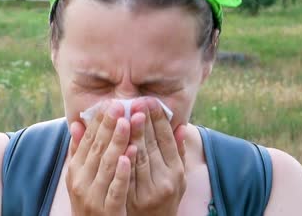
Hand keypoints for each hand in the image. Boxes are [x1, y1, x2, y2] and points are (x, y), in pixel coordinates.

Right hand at [67, 101, 136, 215]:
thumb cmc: (88, 202)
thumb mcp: (79, 177)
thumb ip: (78, 151)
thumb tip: (75, 123)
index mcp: (75, 170)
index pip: (87, 141)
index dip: (98, 121)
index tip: (109, 103)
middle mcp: (80, 181)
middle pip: (96, 149)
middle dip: (109, 126)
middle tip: (120, 105)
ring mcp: (93, 196)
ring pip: (106, 165)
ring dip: (117, 142)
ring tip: (128, 123)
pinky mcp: (107, 211)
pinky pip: (115, 189)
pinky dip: (121, 172)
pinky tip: (130, 156)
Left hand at [126, 98, 186, 215]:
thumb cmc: (163, 198)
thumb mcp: (177, 178)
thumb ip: (177, 153)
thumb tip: (181, 126)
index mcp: (176, 172)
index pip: (167, 140)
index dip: (159, 119)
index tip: (150, 100)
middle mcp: (165, 180)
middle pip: (153, 146)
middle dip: (143, 122)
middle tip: (136, 101)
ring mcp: (148, 191)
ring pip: (139, 158)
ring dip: (132, 135)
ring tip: (125, 114)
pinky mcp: (133, 201)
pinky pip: (126, 176)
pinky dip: (123, 160)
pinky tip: (120, 145)